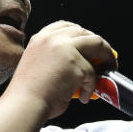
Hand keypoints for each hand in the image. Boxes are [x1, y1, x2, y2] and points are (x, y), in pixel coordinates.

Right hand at [3, 20, 117, 118]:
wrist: (24, 105)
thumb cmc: (29, 92)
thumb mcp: (38, 64)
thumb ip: (56, 57)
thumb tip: (82, 63)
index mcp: (41, 38)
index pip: (66, 26)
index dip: (82, 34)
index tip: (89, 44)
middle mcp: (53, 38)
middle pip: (85, 33)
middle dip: (99, 45)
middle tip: (106, 58)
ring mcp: (65, 49)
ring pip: (97, 44)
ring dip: (107, 57)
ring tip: (108, 70)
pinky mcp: (76, 64)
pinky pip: (93, 74)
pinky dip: (92, 87)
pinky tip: (84, 96)